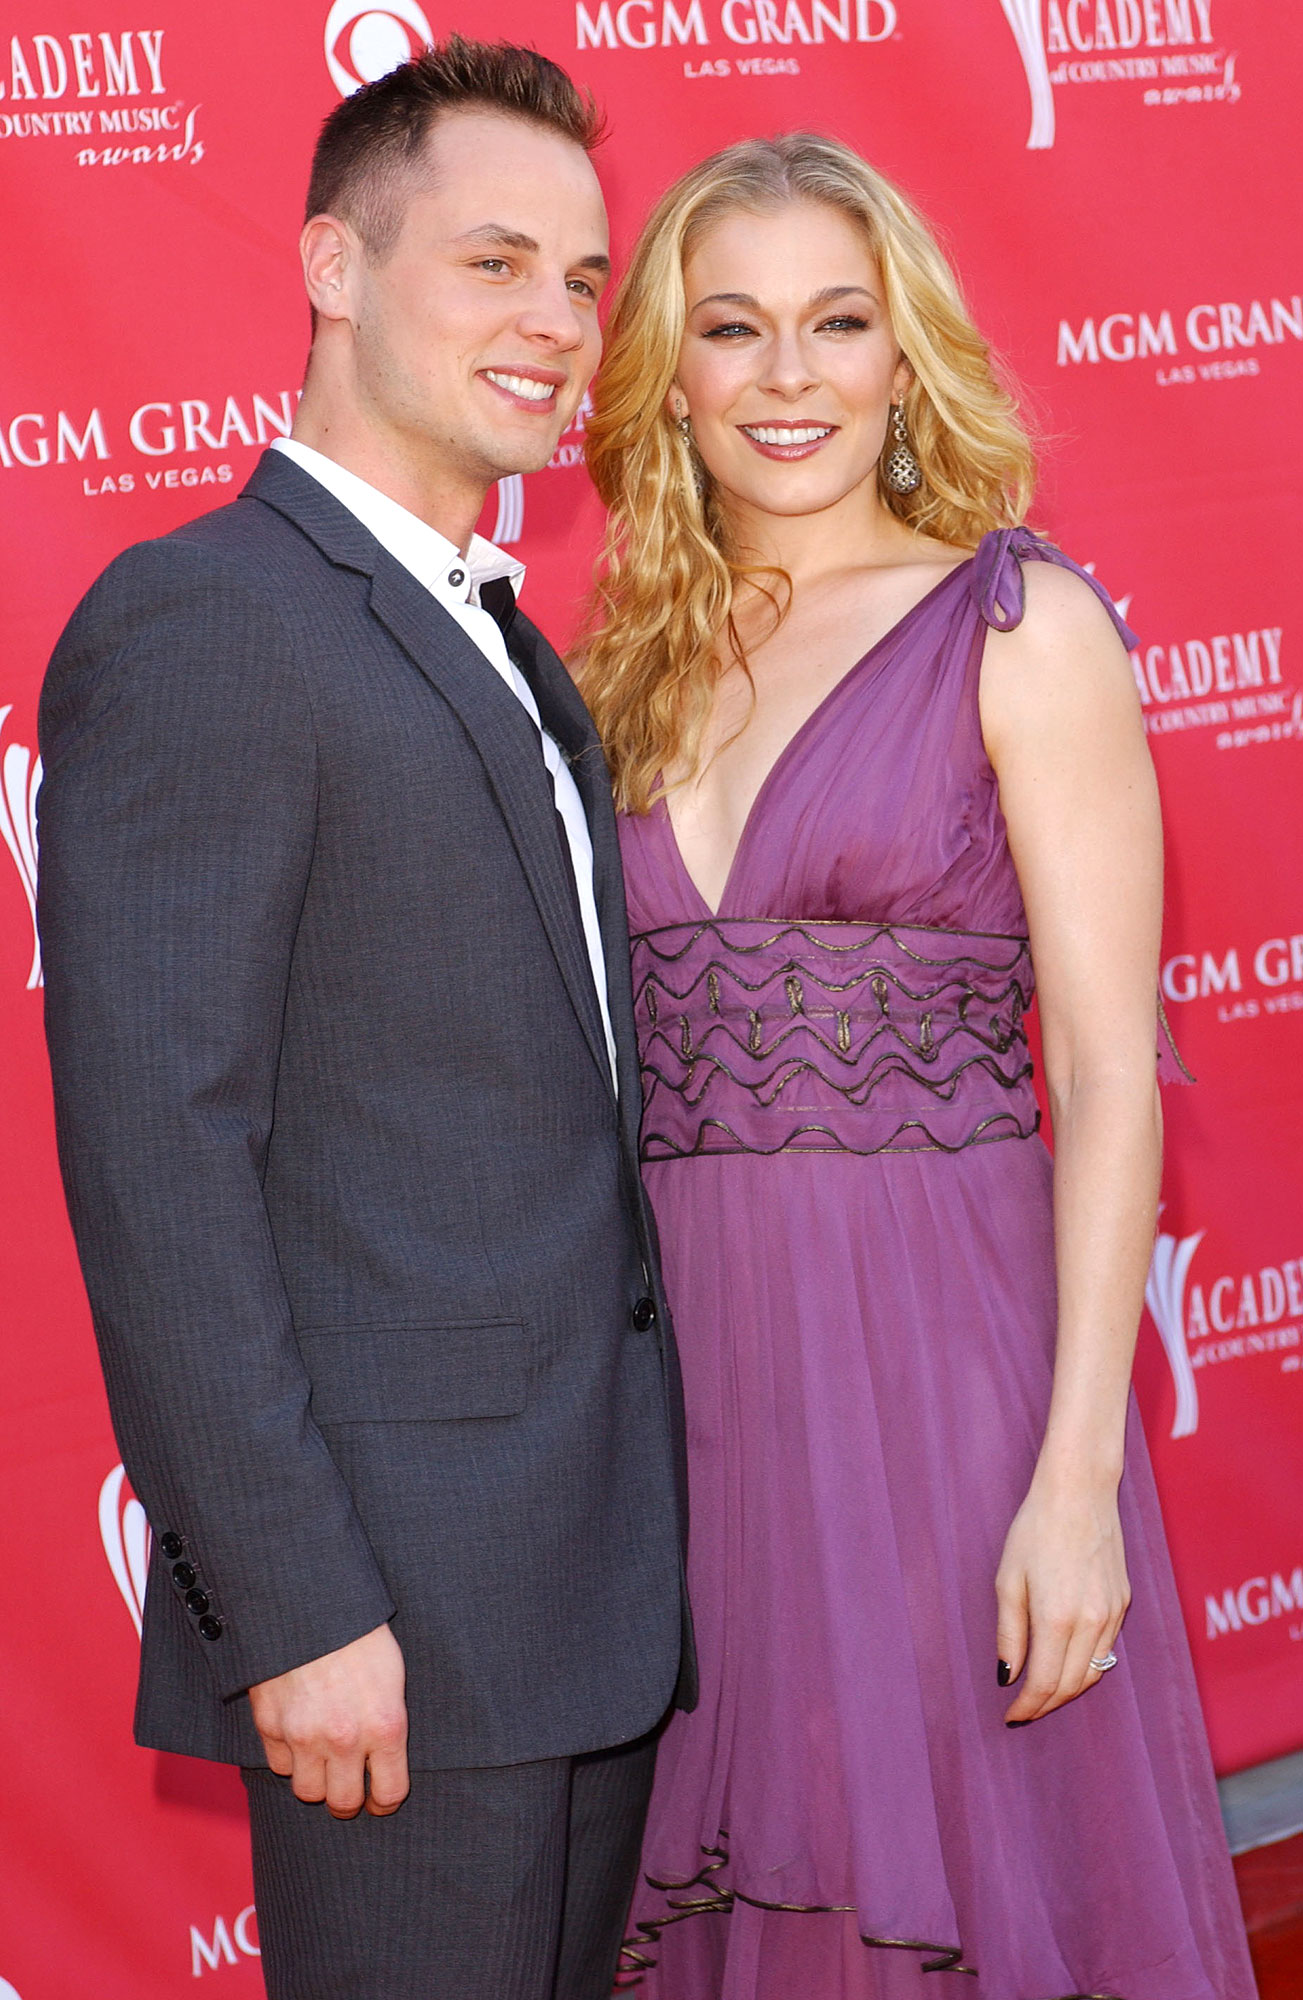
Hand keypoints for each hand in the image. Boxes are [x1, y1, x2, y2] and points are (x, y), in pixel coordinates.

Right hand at [248, 1623, 408, 1817]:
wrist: (310, 1601)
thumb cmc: (360, 1632)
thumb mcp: (392, 1674)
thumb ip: (388, 1722)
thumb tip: (384, 1759)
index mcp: (385, 1725)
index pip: (389, 1793)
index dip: (384, 1800)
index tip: (379, 1798)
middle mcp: (345, 1738)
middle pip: (343, 1803)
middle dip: (348, 1801)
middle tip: (348, 1789)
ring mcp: (303, 1734)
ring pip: (308, 1791)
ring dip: (316, 1780)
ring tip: (322, 1761)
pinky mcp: (270, 1725)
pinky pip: (279, 1764)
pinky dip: (288, 1757)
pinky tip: (297, 1735)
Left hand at [995, 1474, 1129, 1724]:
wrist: (1079, 1492)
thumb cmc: (1035, 1530)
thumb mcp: (1008, 1579)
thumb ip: (1009, 1633)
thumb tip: (1007, 1676)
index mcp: (1058, 1618)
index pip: (1046, 1684)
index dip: (1028, 1706)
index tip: (1011, 1716)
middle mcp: (1092, 1622)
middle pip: (1072, 1685)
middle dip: (1047, 1704)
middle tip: (1024, 1709)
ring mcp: (1112, 1613)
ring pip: (1094, 1672)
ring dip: (1068, 1689)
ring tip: (1043, 1692)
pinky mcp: (1123, 1603)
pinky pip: (1106, 1649)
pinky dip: (1087, 1665)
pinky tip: (1067, 1661)